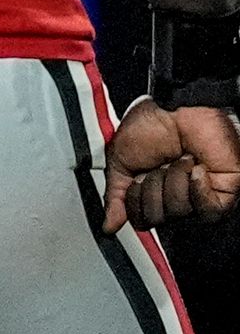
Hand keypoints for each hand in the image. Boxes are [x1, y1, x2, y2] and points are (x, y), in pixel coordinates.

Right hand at [103, 98, 239, 231]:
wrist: (174, 108)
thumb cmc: (149, 126)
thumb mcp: (120, 161)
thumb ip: (115, 196)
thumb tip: (108, 225)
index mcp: (152, 192)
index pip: (142, 220)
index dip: (135, 200)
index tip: (136, 176)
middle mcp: (175, 196)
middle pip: (159, 219)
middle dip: (152, 188)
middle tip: (158, 165)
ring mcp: (200, 195)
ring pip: (181, 213)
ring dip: (174, 181)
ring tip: (179, 159)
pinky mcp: (225, 192)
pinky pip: (209, 210)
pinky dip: (198, 189)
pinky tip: (195, 168)